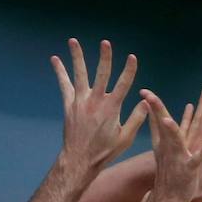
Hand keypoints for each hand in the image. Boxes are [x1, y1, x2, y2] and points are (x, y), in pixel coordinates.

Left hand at [51, 38, 147, 172]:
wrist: (80, 160)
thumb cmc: (104, 152)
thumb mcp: (125, 138)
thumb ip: (137, 118)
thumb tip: (146, 102)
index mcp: (112, 108)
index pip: (123, 84)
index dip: (129, 70)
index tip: (132, 57)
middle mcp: (96, 101)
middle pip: (102, 73)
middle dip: (105, 57)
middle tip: (105, 43)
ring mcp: (81, 102)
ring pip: (80, 74)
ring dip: (77, 56)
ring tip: (73, 41)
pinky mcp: (69, 105)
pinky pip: (64, 85)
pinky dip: (60, 72)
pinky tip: (55, 59)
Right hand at [141, 90, 201, 201]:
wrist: (170, 198)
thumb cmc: (169, 171)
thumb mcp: (162, 148)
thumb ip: (159, 128)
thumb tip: (155, 111)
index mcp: (166, 141)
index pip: (159, 118)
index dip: (152, 104)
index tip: (144, 91)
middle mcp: (170, 148)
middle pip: (165, 124)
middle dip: (158, 108)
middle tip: (149, 96)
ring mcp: (178, 158)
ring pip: (176, 141)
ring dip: (172, 131)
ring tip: (167, 120)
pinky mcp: (189, 171)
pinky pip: (195, 162)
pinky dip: (200, 155)